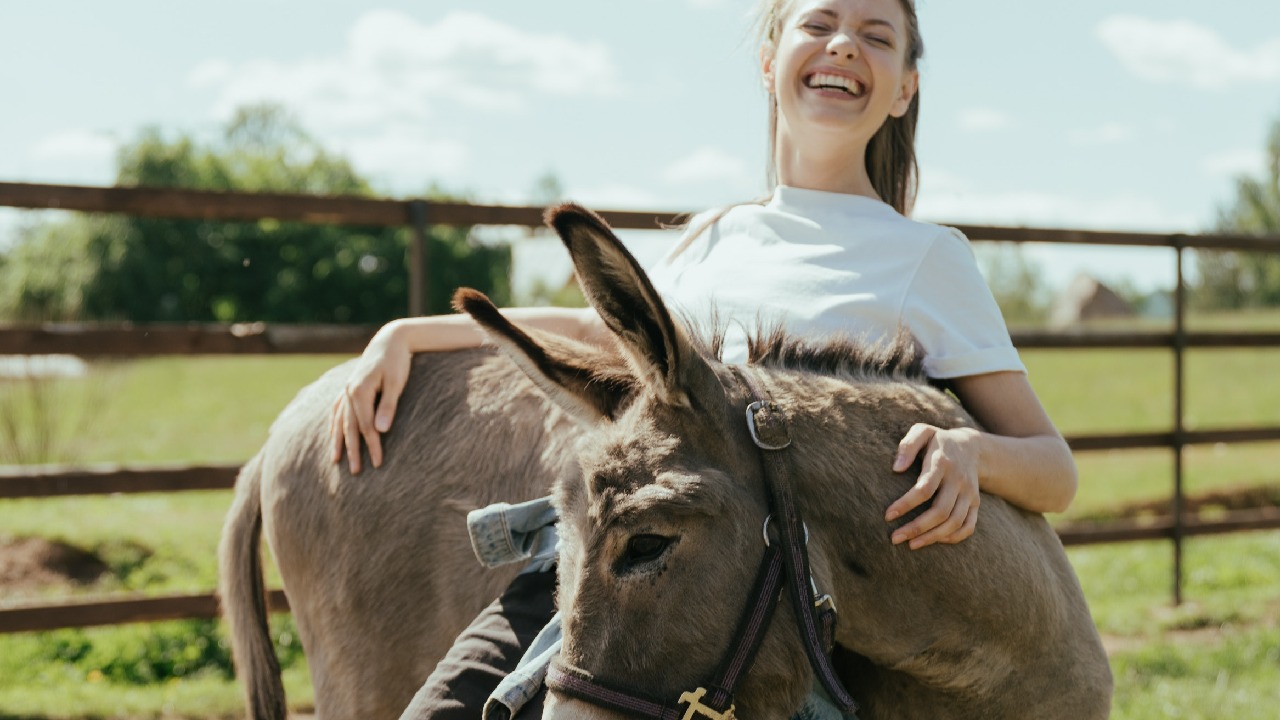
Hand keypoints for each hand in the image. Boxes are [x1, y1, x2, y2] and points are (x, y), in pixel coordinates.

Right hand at [329, 323, 411, 473]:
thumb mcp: (397, 383)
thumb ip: (388, 407)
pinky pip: (336, 410)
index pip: (366, 426)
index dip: (372, 446)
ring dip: (338, 441)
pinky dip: (334, 425)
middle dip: (353, 451)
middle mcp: (348, 391)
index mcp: (359, 391)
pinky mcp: (348, 388)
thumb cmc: (397, 361)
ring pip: (339, 420)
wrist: (390, 340)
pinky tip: (333, 436)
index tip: (378, 463)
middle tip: (355, 473)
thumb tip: (380, 431)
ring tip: (336, 461)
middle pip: (349, 427)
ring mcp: (346, 389)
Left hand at [884, 424, 982, 548]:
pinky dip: (953, 537)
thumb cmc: (937, 441)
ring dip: (932, 537)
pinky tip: (934, 540)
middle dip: (917, 527)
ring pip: (954, 522)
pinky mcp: (976, 503)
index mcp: (942, 462)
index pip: (925, 488)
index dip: (906, 504)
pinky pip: (968, 526)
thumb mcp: (922, 432)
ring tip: (910, 544)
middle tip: (895, 538)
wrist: (971, 446)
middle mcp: (958, 480)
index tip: (888, 515)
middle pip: (941, 510)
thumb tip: (896, 468)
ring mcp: (970, 493)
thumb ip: (908, 445)